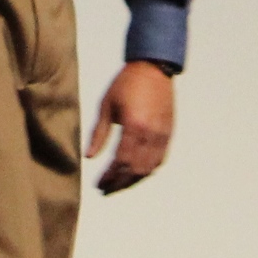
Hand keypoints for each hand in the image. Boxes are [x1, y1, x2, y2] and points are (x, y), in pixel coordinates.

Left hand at [87, 61, 175, 193]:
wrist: (153, 68)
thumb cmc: (126, 84)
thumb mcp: (106, 105)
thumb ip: (99, 133)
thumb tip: (89, 157)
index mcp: (134, 126)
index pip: (121, 162)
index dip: (109, 177)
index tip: (98, 184)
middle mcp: (151, 134)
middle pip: (135, 170)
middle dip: (119, 183)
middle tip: (105, 190)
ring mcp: (162, 135)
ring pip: (149, 169)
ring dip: (133, 180)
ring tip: (118, 184)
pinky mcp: (168, 133)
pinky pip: (159, 160)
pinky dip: (147, 170)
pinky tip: (135, 173)